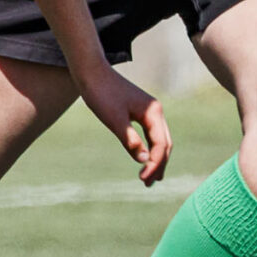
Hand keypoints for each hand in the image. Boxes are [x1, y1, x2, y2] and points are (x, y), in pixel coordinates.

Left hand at [79, 67, 171, 185]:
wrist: (91, 73)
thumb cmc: (101, 94)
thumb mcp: (115, 120)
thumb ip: (130, 140)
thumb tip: (145, 161)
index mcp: (153, 112)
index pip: (161, 144)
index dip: (155, 163)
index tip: (143, 178)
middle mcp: (155, 112)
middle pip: (165, 143)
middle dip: (159, 164)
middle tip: (148, 183)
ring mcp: (149, 111)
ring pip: (159, 140)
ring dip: (155, 159)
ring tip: (149, 178)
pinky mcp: (140, 112)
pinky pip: (150, 134)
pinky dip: (149, 149)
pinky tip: (143, 158)